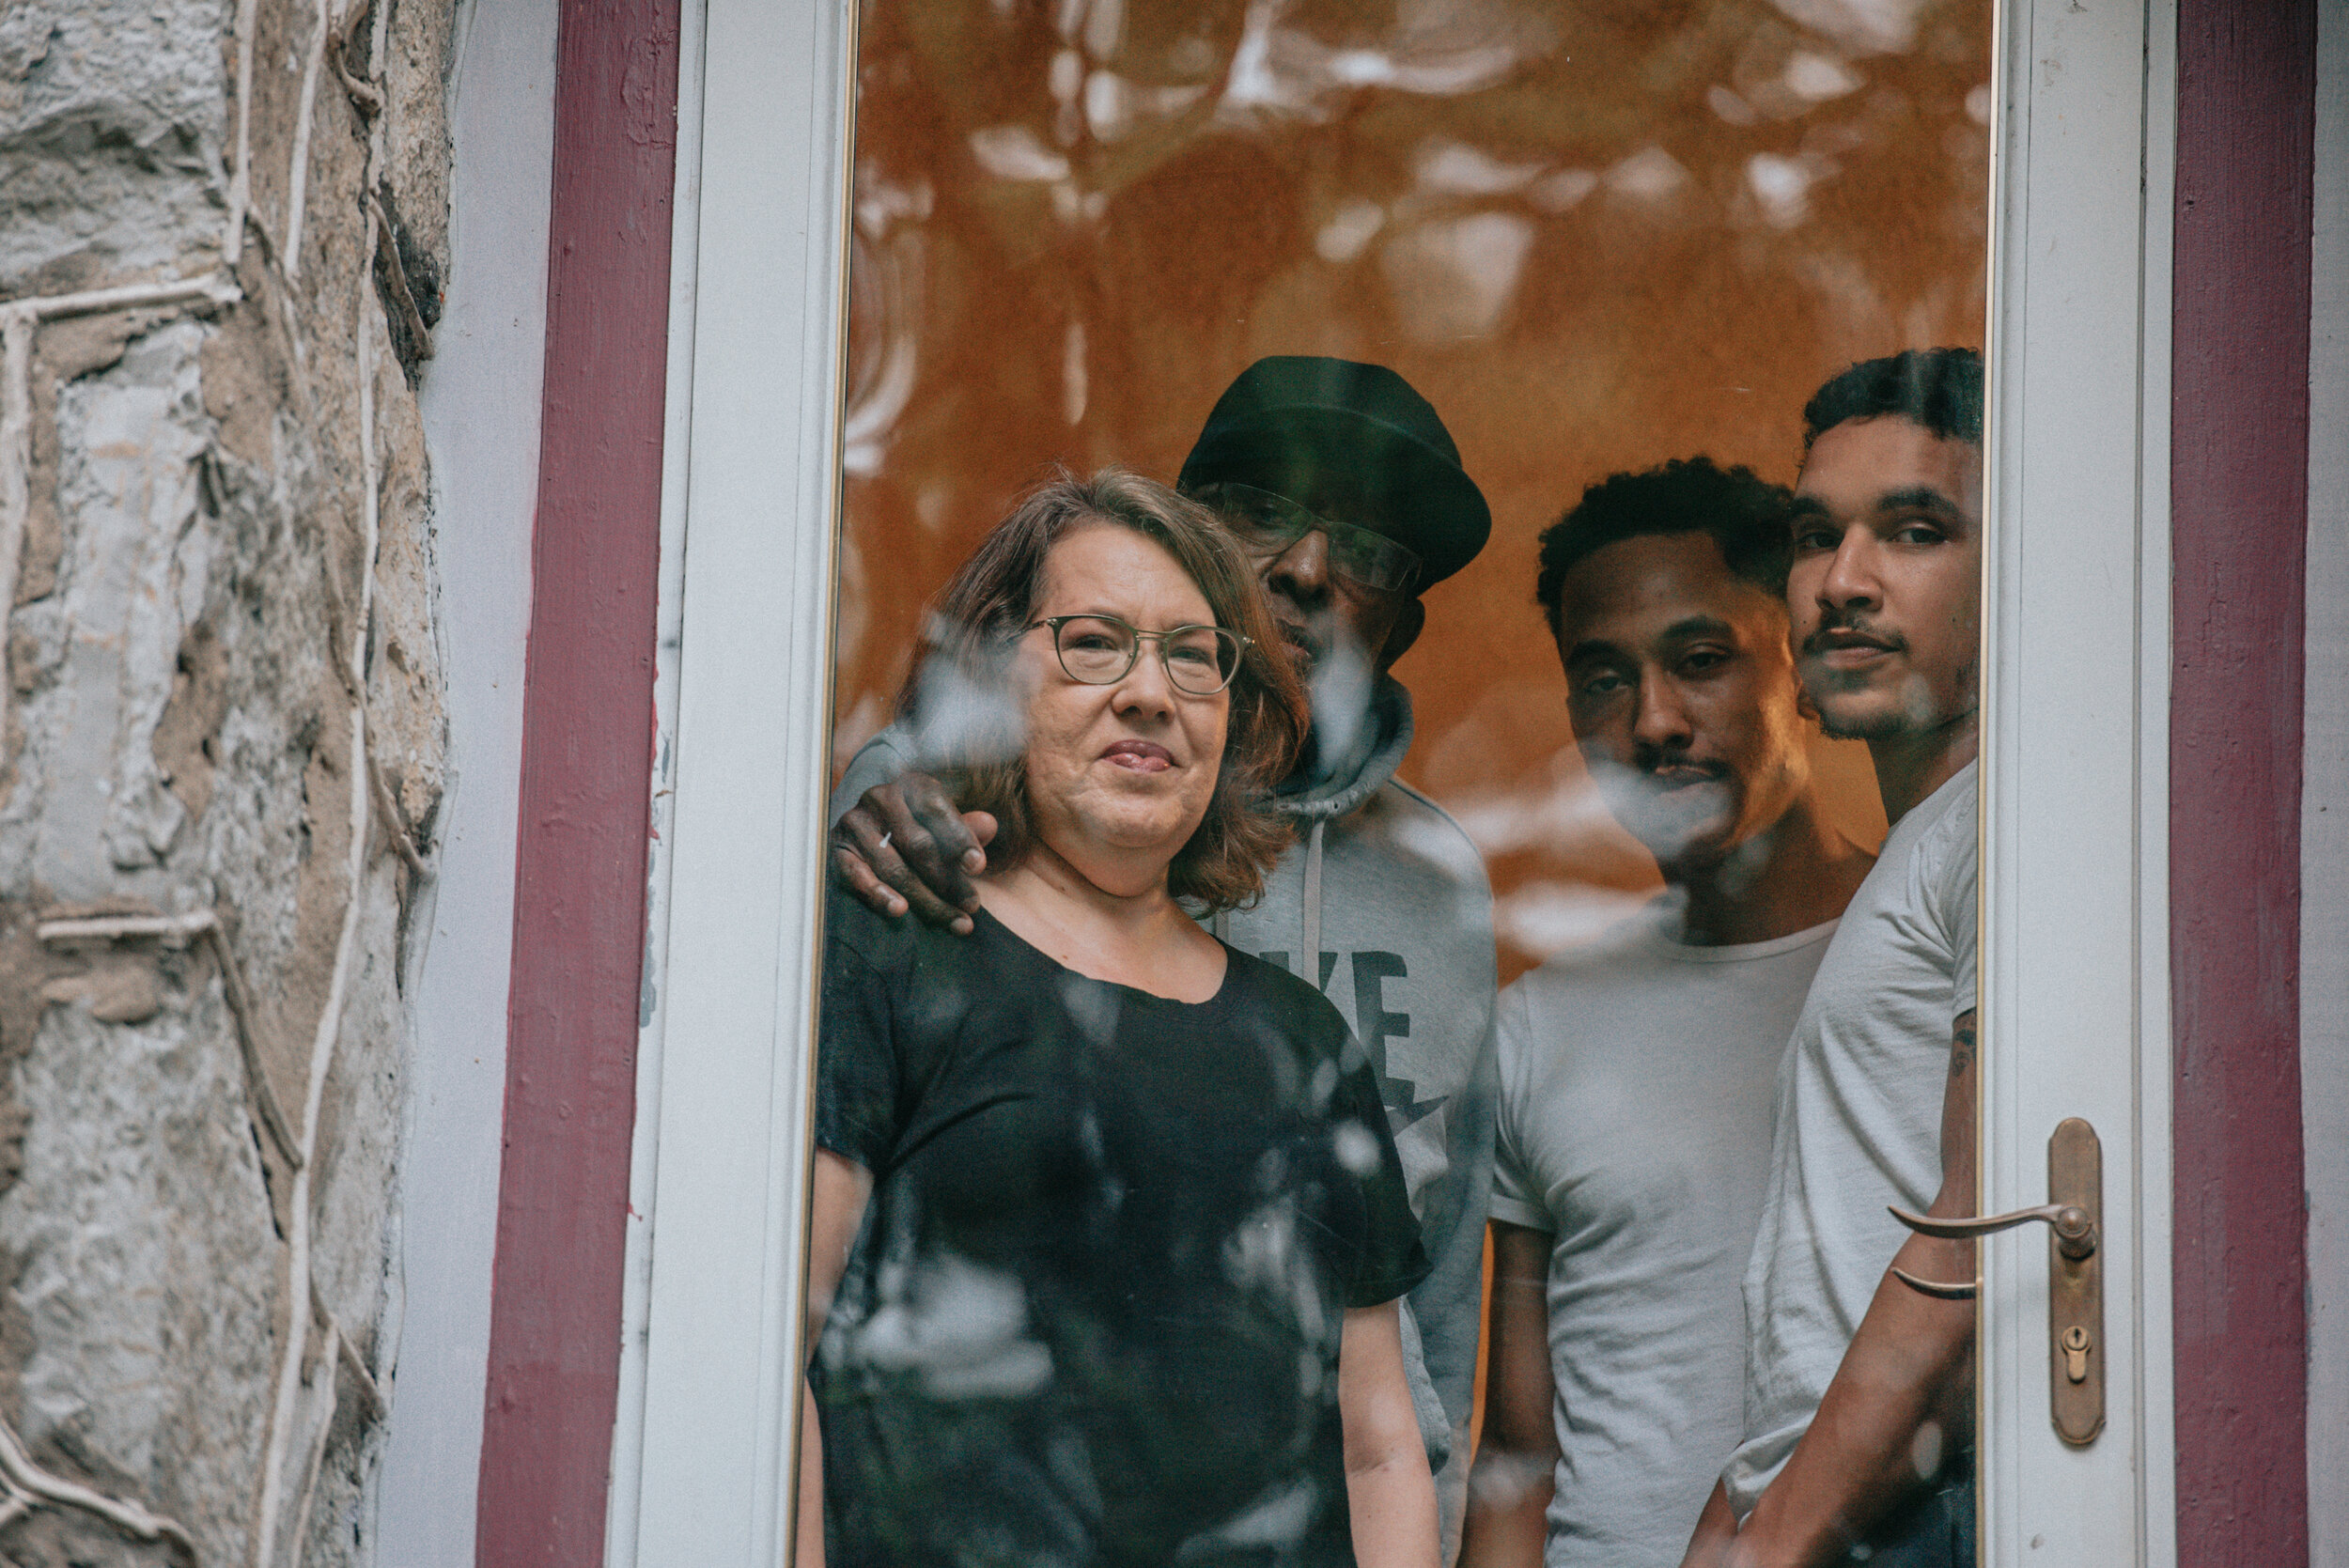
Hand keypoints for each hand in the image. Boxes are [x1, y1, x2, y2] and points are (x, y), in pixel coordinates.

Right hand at [830, 772, 995, 933]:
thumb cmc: (920, 828)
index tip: (977, 867)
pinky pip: (857, 875)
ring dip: (925, 898)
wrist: (870, 829)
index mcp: (913, 786)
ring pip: (894, 867)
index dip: (960, 839)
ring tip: (951, 919)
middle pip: (919, 845)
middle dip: (948, 880)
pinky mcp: (837, 848)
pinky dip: (879, 895)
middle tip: (971, 906)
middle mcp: (882, 798)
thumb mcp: (944, 823)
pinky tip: (900, 910)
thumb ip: (966, 828)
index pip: (938, 812)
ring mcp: (856, 823)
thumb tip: (989, 825)